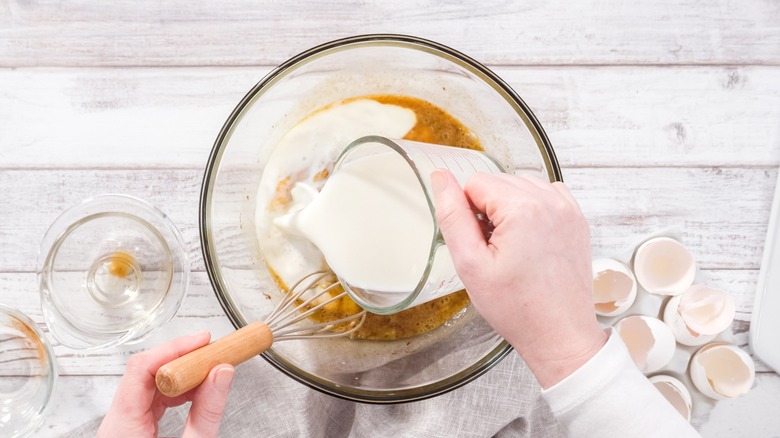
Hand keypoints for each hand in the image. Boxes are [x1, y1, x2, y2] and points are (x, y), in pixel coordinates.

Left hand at [97, 332, 233, 437]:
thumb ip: (207, 412)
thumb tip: (222, 373)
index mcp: (122, 426)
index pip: (142, 367)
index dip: (175, 348)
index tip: (202, 340)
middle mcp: (117, 422)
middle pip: (147, 372)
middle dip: (183, 359)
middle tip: (213, 352)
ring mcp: (123, 424)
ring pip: (151, 383)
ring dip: (183, 375)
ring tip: (211, 372)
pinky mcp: (134, 428)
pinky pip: (154, 398)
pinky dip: (179, 391)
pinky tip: (198, 392)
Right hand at [430, 170, 606, 388]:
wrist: (560, 334)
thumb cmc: (517, 307)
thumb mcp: (470, 264)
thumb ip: (452, 216)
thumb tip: (441, 178)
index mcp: (523, 209)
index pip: (475, 184)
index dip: (468, 214)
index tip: (480, 245)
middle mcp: (550, 201)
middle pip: (498, 182)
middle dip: (489, 210)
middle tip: (494, 252)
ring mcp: (567, 209)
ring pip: (520, 186)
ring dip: (509, 209)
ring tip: (512, 248)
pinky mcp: (577, 219)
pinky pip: (544, 195)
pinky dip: (531, 210)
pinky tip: (529, 241)